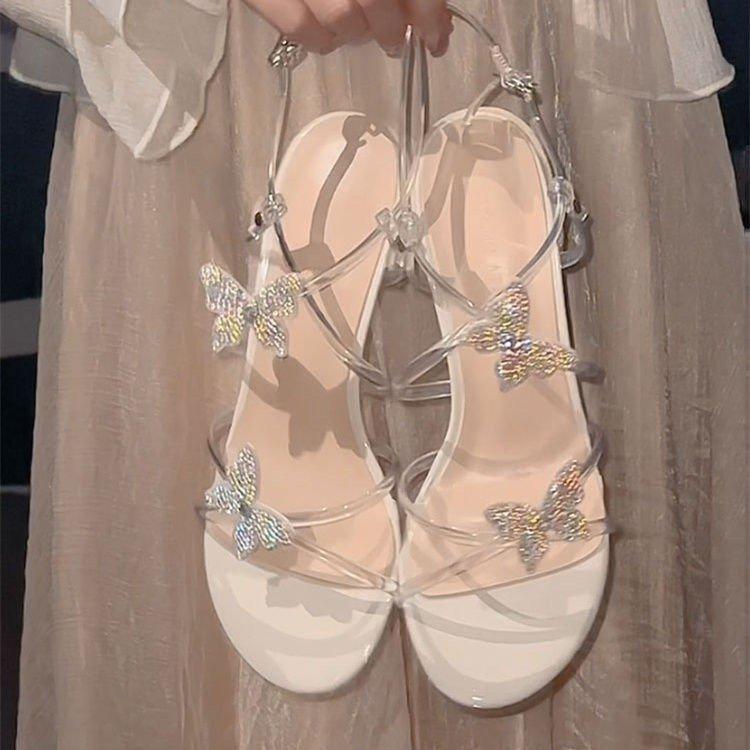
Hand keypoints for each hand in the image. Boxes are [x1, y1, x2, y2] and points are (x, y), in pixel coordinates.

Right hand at [244, 0, 451, 55]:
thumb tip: (433, 13)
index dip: (429, 14)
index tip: (437, 36)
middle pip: (378, 2)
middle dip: (392, 29)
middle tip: (395, 40)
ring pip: (343, 21)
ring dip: (357, 33)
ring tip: (356, 28)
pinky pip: (300, 30)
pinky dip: (321, 40)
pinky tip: (327, 34)